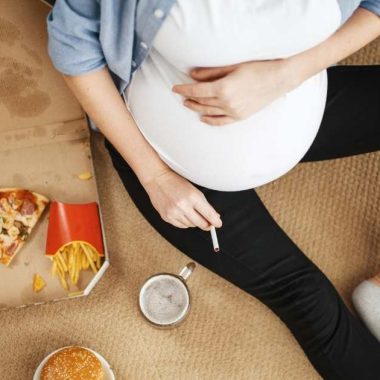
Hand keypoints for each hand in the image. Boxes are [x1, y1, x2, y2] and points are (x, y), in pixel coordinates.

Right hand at [142, 168, 222, 230]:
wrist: (157, 179)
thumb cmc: (177, 182)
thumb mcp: (194, 190)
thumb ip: (204, 204)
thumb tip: (214, 218)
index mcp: (192, 196)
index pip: (208, 214)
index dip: (215, 221)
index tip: (218, 224)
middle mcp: (183, 206)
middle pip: (201, 223)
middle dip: (207, 224)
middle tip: (209, 224)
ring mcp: (173, 213)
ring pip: (191, 225)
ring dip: (195, 222)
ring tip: (192, 213)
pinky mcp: (166, 217)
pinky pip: (181, 225)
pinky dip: (185, 222)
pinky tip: (184, 214)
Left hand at [172, 58, 296, 125]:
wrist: (280, 78)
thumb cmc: (258, 67)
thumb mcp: (232, 66)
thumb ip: (211, 73)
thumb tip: (192, 75)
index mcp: (223, 88)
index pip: (196, 91)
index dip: (184, 89)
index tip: (174, 88)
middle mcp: (227, 103)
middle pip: (202, 102)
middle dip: (189, 98)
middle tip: (181, 95)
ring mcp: (234, 112)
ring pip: (209, 112)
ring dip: (196, 108)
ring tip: (188, 104)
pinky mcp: (240, 117)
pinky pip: (221, 122)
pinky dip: (210, 121)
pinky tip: (203, 118)